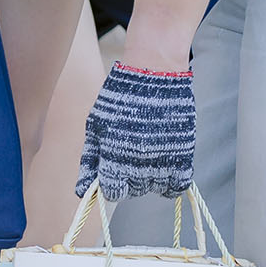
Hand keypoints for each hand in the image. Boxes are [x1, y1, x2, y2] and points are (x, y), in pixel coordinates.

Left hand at [74, 63, 195, 200]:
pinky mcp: (183, 155)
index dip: (111, 183)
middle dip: (130, 177)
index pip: (112, 192)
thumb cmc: (119, 98)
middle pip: (134, 191)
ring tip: (148, 152)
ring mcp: (163, 162)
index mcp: (114, 160)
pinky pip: (178, 186)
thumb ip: (90, 161)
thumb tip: (82, 191)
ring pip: (155, 188)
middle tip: (131, 153)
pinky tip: (164, 165)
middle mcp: (139, 166)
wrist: (154, 74)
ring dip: (150, 177)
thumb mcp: (96, 126)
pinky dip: (172, 182)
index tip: (114, 172)